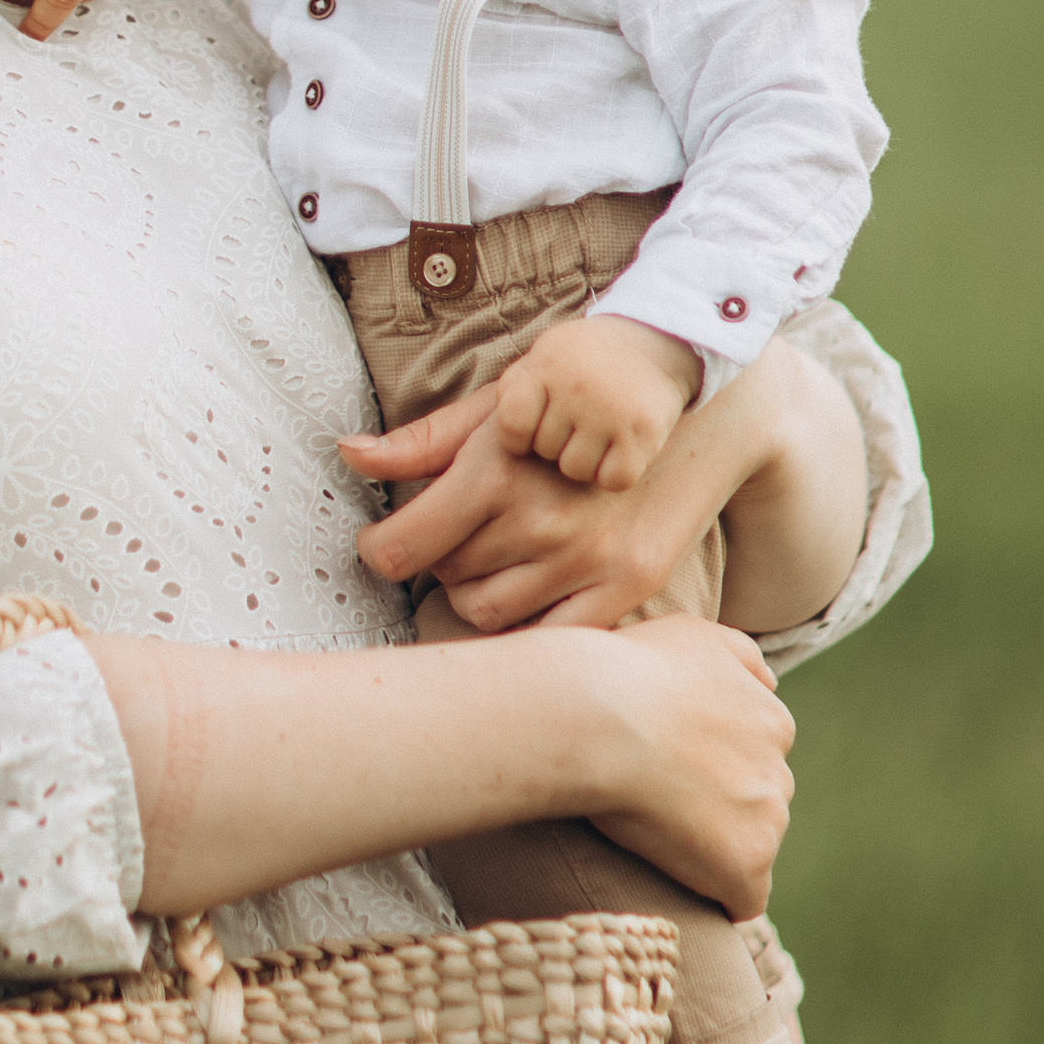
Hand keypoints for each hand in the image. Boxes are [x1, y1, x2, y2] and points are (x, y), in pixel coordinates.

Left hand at [346, 392, 723, 628]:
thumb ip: (423, 442)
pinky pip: (547, 637)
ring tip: (499, 555)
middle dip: (441, 558)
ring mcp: (586, 560)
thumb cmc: (581, 406)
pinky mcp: (625, 588)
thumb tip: (349, 453)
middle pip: (444, 578)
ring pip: (486, 614)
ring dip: (478, 592)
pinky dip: (527, 621)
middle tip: (463, 532)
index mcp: (498, 470)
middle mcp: (541, 520)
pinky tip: (532, 586)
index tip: (384, 545)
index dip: (381, 550)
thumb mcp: (499, 408)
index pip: (403, 546)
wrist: (695, 414)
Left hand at [487, 311, 697, 488]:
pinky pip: (614, 479)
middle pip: (543, 451)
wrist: (653, 340)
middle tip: (575, 420)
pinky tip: (619, 448)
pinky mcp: (646, 430)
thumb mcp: (535, 364)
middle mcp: (578, 385)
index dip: (520, 436)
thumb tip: (419, 451)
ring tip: (596, 432)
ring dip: (584, 460)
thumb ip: (489, 403)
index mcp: (546, 365)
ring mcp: (614, 409)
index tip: (536, 425)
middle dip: (555, 443)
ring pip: (575, 470)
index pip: (511, 426)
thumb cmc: (579, 363)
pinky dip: (615, 472)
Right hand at [583, 613, 793, 916]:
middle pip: (755, 803)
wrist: (600, 712)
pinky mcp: (746, 863)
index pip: (755, 759)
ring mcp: (767, 818)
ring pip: (750, 847)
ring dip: (713, 848)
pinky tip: (675, 882)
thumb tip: (771, 682)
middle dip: (718, 807)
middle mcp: (780, 768)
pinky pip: (742, 897)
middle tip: (655, 803)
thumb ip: (740, 656)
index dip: (710, 768)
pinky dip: (715, 894)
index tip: (669, 770)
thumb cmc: (630, 668)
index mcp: (771, 719)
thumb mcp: (695, 634)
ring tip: (654, 837)